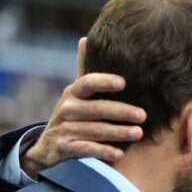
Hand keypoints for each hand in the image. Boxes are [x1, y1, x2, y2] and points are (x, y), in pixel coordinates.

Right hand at [22, 37, 146, 178]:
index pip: (88, 82)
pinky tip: (119, 153)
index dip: (104, 82)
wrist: (48, 147)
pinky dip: (102, 151)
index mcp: (73, 92)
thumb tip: (85, 38)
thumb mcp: (76, 92)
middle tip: (143, 115)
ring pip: (94, 130)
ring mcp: (65, 129)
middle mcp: (67, 109)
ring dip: (118, 132)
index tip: (123, 83)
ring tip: (138, 133)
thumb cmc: (72, 114)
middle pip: (96, 109)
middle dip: (121, 111)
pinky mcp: (64, 148)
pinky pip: (85, 149)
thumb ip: (84, 70)